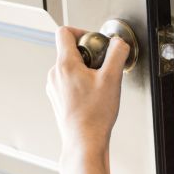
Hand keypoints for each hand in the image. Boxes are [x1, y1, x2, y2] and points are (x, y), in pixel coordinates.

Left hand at [46, 27, 128, 152]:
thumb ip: (117, 54)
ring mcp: (54, 87)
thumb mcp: (112, 79)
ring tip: (100, 85)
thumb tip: (118, 42)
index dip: (82, 32)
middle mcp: (55, 74)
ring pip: (70, 67)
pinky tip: (94, 96)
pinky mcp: (57, 99)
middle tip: (103, 67)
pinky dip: (81, 83)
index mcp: (65, 65)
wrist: (84, 141)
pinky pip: (69, 82)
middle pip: (69, 50)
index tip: (95, 42)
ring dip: (86, 70)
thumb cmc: (95, 115)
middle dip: (89, 54)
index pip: (65, 32)